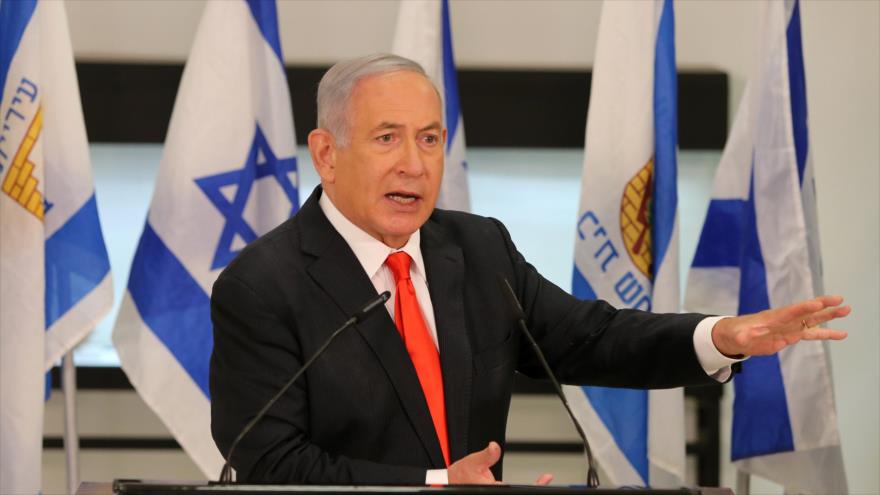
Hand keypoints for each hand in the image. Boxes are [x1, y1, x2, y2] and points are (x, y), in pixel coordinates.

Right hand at [447, 442, 553, 485]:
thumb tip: (495, 446)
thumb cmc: (459, 475)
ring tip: (541, 482)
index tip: (544, 479)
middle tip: (545, 481)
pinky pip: (510, 491)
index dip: (533, 485)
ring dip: (527, 488)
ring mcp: (495, 493)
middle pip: (516, 492)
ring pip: (513, 492)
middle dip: (531, 488)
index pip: (514, 488)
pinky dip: (519, 489)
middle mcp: (495, 492)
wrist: (449, 482)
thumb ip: (485, 455)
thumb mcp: (472, 461)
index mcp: (492, 488)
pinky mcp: (494, 492)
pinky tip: (533, 484)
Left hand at [711, 295, 849, 356]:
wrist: (737, 336)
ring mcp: (790, 327)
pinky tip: (841, 334)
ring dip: (829, 316)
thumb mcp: (738, 336)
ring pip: (813, 321)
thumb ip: (743, 336)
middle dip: (823, 307)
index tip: (818, 304)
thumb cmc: (736, 333)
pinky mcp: (792, 335)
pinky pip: (812, 334)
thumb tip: (743, 338)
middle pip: (806, 312)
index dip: (804, 308)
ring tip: (847, 310)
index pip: (790, 312)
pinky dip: (827, 334)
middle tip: (840, 301)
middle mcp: (785, 320)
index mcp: (772, 318)